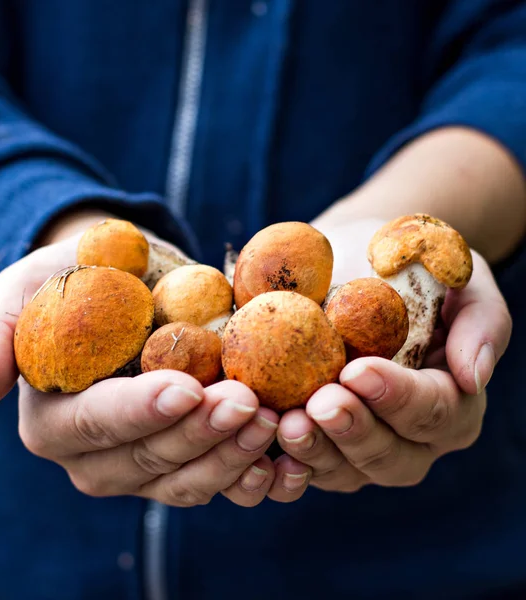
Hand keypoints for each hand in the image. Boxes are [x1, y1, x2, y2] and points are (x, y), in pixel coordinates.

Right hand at [0, 212, 278, 506]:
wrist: (133, 287)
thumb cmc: (80, 280)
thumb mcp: (30, 287)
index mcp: (56, 421)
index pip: (95, 424)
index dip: (139, 411)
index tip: (185, 387)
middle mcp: (97, 457)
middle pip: (149, 458)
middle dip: (199, 433)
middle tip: (247, 401)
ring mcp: (146, 467)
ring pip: (187, 479)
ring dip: (233, 455)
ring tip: (272, 418)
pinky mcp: (187, 463)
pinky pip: (221, 481)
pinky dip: (254, 473)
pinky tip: (285, 456)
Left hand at [271, 240, 511, 494]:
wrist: (354, 263)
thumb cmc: (410, 269)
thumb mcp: (459, 279)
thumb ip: (480, 322)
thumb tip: (476, 376)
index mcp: (450, 402)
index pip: (435, 412)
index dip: (398, 397)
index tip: (358, 371)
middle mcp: (410, 437)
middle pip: (391, 457)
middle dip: (355, 432)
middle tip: (319, 403)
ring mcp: (361, 448)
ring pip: (344, 471)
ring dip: (314, 452)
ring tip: (285, 423)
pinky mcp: (319, 444)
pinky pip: (302, 471)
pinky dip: (281, 467)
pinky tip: (259, 444)